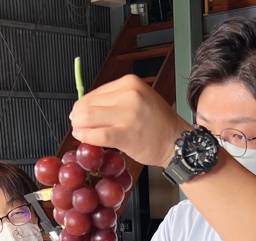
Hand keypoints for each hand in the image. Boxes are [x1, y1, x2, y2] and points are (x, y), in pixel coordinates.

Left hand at [70, 74, 191, 167]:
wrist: (177, 142)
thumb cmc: (158, 123)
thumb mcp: (139, 99)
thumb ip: (114, 99)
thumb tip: (84, 107)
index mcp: (130, 83)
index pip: (95, 92)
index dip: (83, 105)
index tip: (80, 114)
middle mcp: (129, 95)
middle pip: (88, 104)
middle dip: (78, 116)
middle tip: (77, 124)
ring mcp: (127, 114)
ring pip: (88, 118)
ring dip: (79, 126)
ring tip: (80, 132)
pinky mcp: (125, 134)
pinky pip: (96, 135)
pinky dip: (85, 137)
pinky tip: (84, 138)